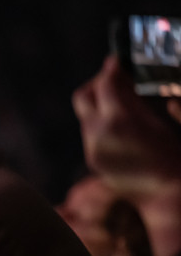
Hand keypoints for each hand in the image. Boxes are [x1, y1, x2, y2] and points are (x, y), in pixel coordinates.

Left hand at [73, 56, 180, 197]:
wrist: (165, 194)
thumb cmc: (172, 155)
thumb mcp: (157, 120)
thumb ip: (136, 99)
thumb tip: (124, 79)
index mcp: (117, 121)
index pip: (104, 83)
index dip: (110, 68)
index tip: (116, 61)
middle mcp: (97, 134)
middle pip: (83, 97)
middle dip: (97, 84)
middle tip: (115, 79)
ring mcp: (91, 149)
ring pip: (85, 116)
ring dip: (100, 105)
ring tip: (122, 103)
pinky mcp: (92, 160)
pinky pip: (90, 134)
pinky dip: (101, 123)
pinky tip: (120, 125)